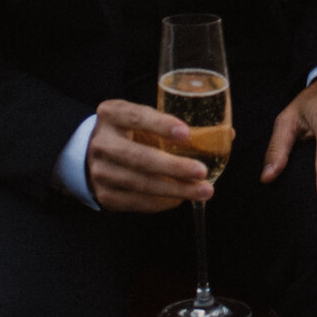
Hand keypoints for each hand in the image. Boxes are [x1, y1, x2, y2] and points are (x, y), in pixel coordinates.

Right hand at [86, 98, 214, 212]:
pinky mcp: (104, 195)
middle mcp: (102, 142)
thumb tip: (227, 134)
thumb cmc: (129, 133)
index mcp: (112, 114)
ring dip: (175, 189)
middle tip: (202, 172)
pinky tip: (180, 199)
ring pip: (141, 184)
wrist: (88, 155)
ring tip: (202, 191)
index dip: (161, 125)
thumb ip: (177, 125)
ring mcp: (100, 171)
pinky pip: (137, 202)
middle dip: (174, 167)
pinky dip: (162, 202)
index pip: (136, 117)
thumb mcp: (143, 119)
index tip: (186, 134)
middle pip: (140, 158)